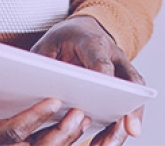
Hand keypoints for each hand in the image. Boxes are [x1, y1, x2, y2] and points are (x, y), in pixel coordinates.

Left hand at [31, 16, 145, 145]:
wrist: (83, 30)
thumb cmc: (63, 39)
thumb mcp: (48, 43)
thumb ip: (43, 63)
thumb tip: (31, 88)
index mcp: (93, 43)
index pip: (101, 59)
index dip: (104, 74)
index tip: (105, 90)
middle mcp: (114, 58)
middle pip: (129, 84)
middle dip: (130, 108)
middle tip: (130, 130)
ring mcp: (122, 74)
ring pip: (133, 102)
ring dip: (122, 127)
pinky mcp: (122, 91)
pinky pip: (125, 112)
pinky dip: (115, 130)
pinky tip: (100, 144)